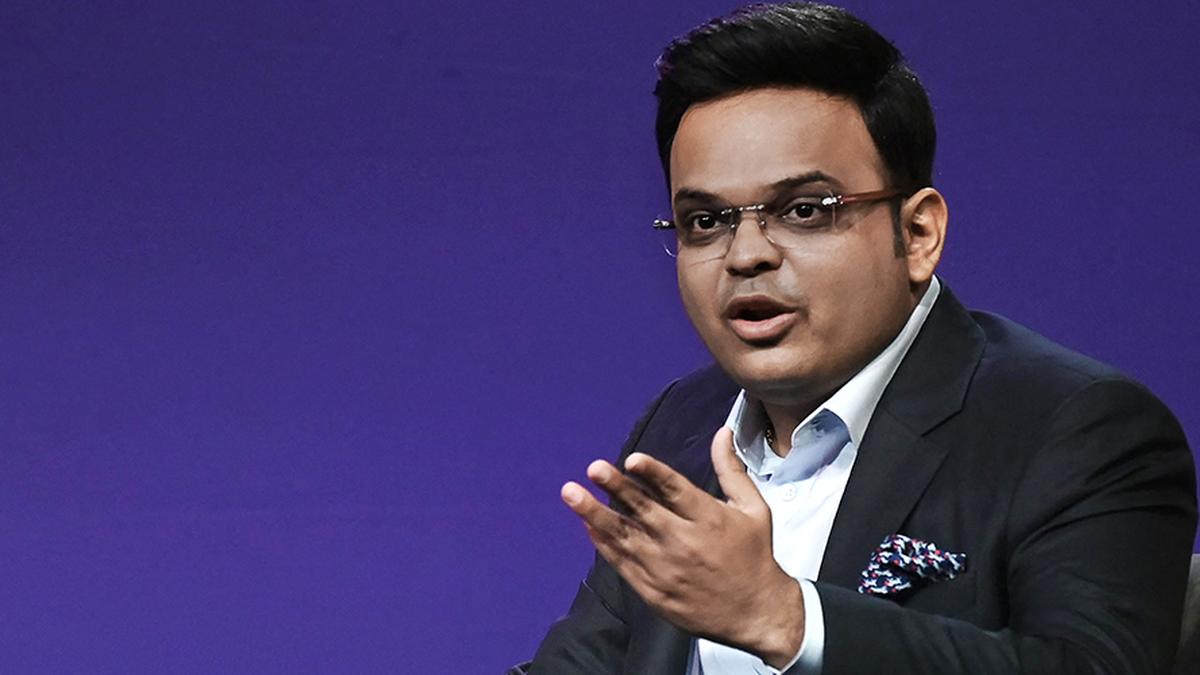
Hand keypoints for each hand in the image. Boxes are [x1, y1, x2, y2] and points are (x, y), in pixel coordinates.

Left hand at [561, 428, 805, 667]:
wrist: (757, 614)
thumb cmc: (754, 555)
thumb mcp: (753, 509)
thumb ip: (731, 470)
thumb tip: (721, 432)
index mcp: (710, 520)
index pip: (676, 492)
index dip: (653, 474)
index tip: (632, 460)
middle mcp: (684, 543)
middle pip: (644, 512)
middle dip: (617, 488)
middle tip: (593, 468)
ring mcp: (666, 570)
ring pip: (625, 537)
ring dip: (596, 514)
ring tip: (571, 493)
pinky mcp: (654, 592)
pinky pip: (622, 563)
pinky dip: (603, 544)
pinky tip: (588, 524)